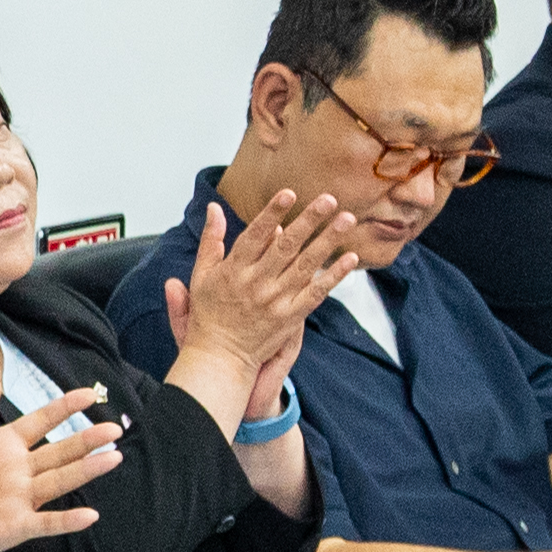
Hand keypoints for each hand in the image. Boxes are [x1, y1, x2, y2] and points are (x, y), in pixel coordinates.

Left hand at [0, 384, 122, 551]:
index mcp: (7, 445)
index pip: (42, 421)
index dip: (65, 407)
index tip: (90, 394)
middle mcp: (20, 470)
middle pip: (60, 451)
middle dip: (87, 439)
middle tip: (114, 428)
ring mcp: (20, 498)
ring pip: (59, 481)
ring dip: (87, 470)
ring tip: (113, 458)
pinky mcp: (15, 525)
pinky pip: (45, 523)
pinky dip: (67, 521)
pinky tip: (90, 516)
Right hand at [159, 191, 361, 417]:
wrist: (219, 357)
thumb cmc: (209, 314)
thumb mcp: (200, 275)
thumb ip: (211, 240)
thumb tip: (214, 207)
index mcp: (233, 270)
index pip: (255, 235)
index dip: (272, 213)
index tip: (289, 194)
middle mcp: (256, 283)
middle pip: (286, 247)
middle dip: (309, 220)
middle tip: (329, 199)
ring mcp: (275, 301)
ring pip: (306, 266)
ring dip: (328, 241)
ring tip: (347, 220)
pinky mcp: (290, 318)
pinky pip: (316, 293)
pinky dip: (333, 276)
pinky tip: (350, 259)